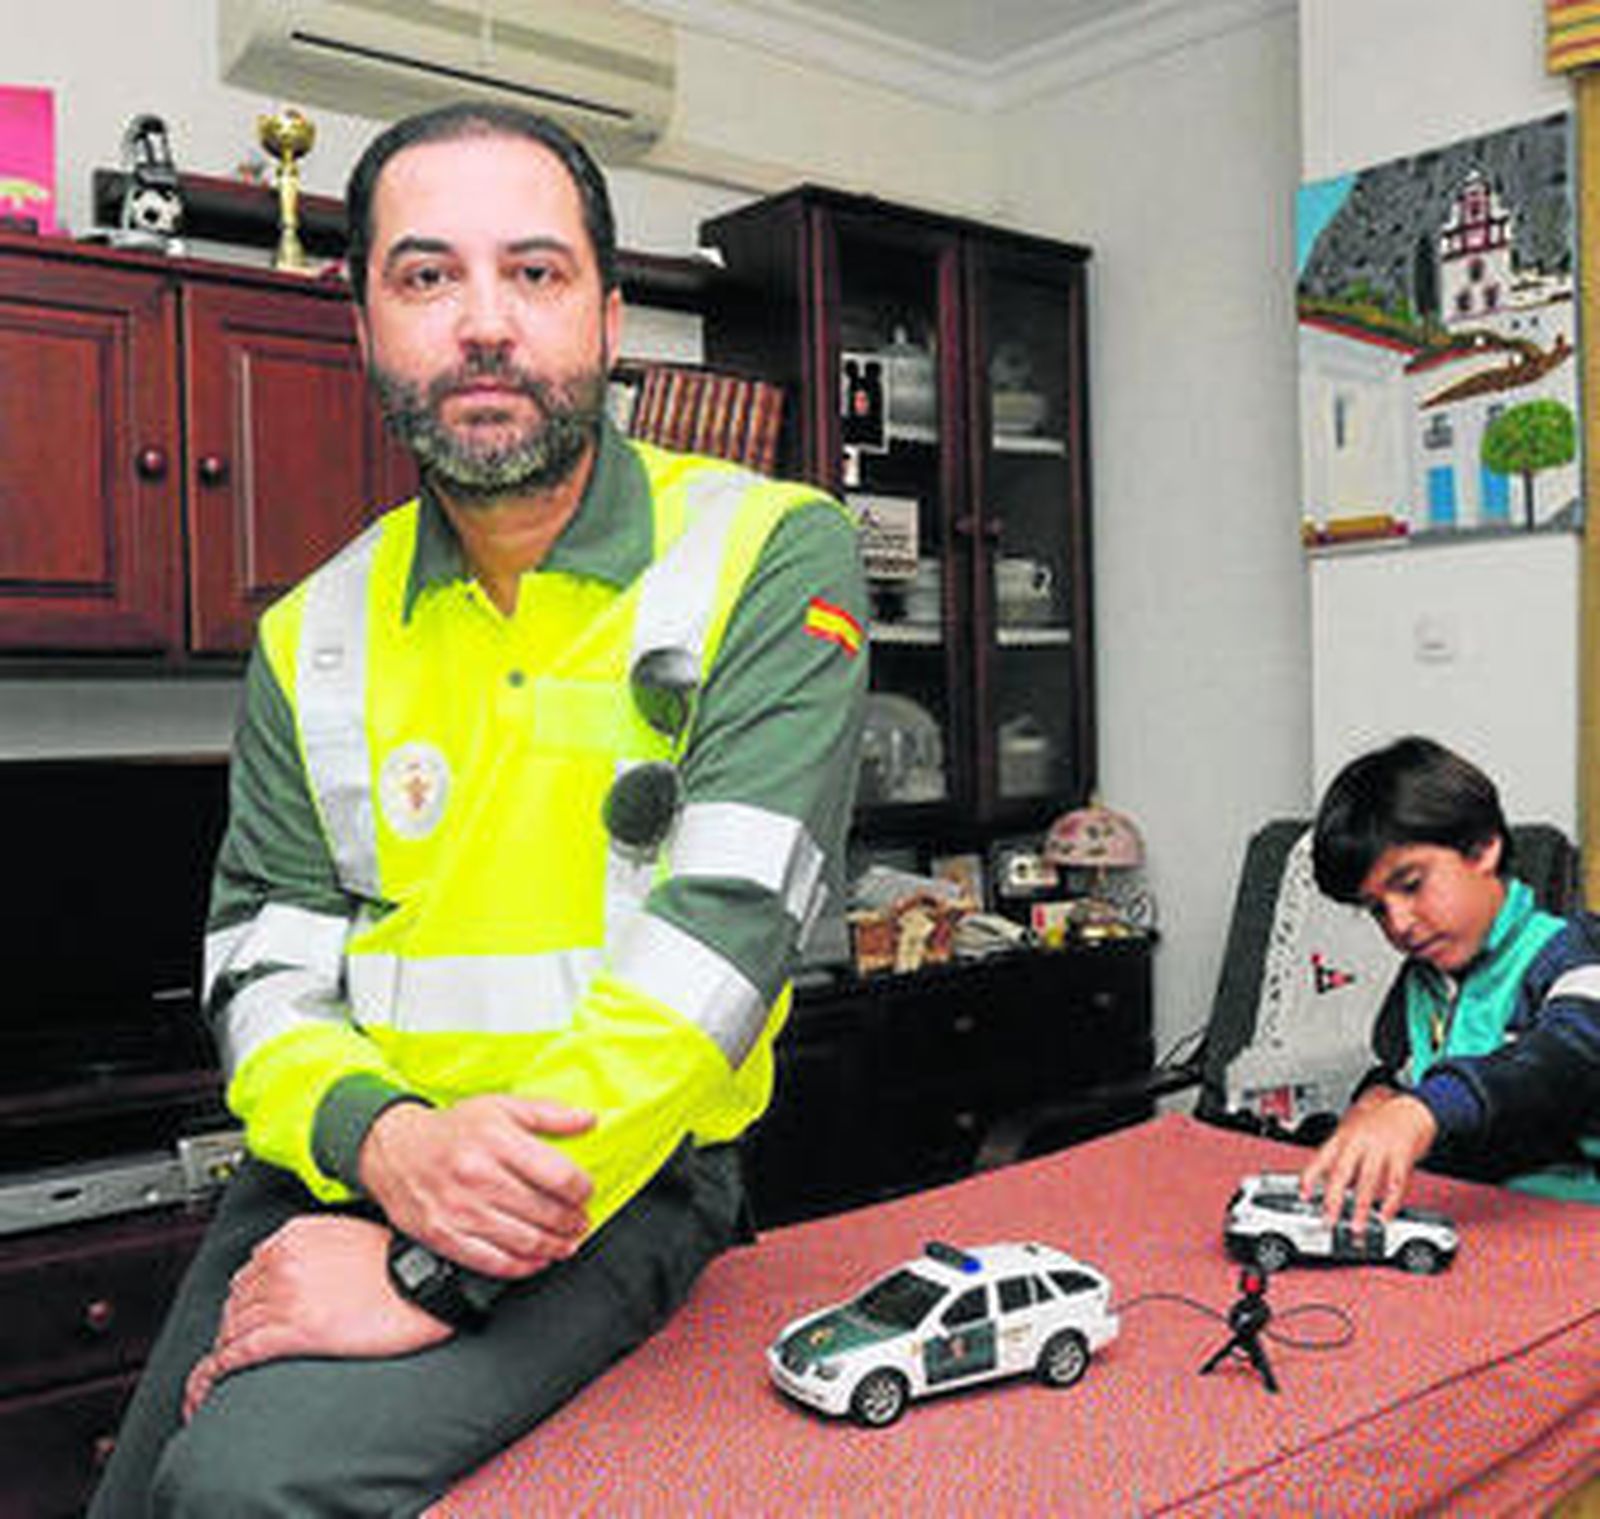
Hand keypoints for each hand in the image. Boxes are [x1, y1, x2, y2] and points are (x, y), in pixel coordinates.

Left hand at [183, 1215, 447, 1419]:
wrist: (422, 1282)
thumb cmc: (399, 1263)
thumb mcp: (350, 1235)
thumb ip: (317, 1245)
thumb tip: (306, 1265)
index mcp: (294, 1236)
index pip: (250, 1268)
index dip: (244, 1295)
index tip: (246, 1311)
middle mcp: (282, 1263)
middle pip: (237, 1298)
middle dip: (233, 1322)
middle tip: (235, 1342)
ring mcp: (284, 1297)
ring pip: (233, 1326)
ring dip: (224, 1347)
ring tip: (220, 1367)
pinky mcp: (292, 1332)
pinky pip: (240, 1352)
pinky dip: (219, 1368)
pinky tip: (215, 1378)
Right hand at [358, 1095, 595, 1277]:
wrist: (393, 1151)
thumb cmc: (451, 1130)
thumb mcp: (501, 1107)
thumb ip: (549, 1114)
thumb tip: (588, 1120)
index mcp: (496, 1141)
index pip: (557, 1175)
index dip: (581, 1189)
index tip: (586, 1192)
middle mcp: (478, 1177)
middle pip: (543, 1211)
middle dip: (572, 1221)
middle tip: (580, 1221)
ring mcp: (460, 1211)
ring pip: (523, 1241)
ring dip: (554, 1247)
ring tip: (567, 1242)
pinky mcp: (445, 1237)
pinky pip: (493, 1262)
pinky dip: (522, 1266)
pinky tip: (537, 1260)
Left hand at [1300, 1091, 1437, 1231]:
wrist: (1411, 1105)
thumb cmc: (1379, 1116)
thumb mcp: (1352, 1126)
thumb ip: (1340, 1149)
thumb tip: (1324, 1173)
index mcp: (1343, 1135)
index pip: (1321, 1158)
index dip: (1310, 1178)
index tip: (1304, 1195)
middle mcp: (1359, 1142)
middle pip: (1342, 1173)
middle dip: (1334, 1199)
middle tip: (1329, 1219)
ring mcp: (1380, 1148)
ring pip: (1368, 1182)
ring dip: (1361, 1207)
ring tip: (1357, 1225)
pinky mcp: (1402, 1155)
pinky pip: (1395, 1183)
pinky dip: (1390, 1202)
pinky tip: (1385, 1215)